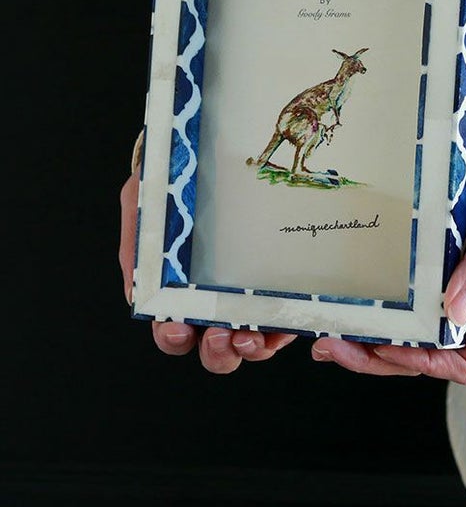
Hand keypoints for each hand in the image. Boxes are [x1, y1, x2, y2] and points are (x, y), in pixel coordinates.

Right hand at [119, 169, 295, 372]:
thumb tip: (138, 293)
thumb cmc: (171, 185)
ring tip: (253, 335)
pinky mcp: (277, 286)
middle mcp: (213, 302)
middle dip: (218, 353)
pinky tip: (285, 320)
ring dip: (253, 348)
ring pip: (251, 342)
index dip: (175, 339)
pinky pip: (284, 318)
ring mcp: (247, 296)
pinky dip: (284, 327)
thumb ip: (139, 246)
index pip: (174, 332)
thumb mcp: (146, 206)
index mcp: (177, 293)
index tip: (179, 328)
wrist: (206, 153)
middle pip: (215, 349)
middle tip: (223, 336)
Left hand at [310, 113, 465, 383]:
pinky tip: (340, 297)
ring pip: (404, 331)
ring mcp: (442, 281)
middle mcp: (463, 299)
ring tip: (324, 335)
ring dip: (365, 339)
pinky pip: (396, 294)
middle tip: (329, 346)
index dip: (426, 364)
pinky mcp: (424, 260)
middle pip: (421, 354)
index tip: (386, 346)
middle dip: (375, 358)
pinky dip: (370, 304)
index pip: (465, 362)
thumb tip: (453, 312)